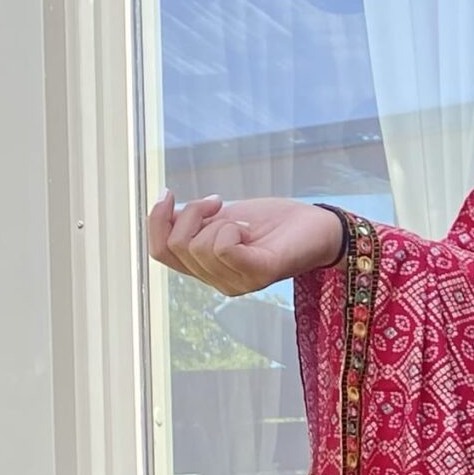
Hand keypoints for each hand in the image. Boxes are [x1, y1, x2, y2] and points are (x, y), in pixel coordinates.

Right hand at [148, 193, 344, 295]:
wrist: (318, 224)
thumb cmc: (273, 222)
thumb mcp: (222, 216)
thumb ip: (192, 222)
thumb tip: (161, 211)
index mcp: (207, 269)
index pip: (160, 253)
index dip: (156, 220)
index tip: (170, 192)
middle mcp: (220, 282)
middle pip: (175, 245)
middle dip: (191, 213)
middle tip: (219, 202)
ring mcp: (239, 283)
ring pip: (196, 246)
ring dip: (218, 219)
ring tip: (244, 222)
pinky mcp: (260, 274)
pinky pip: (222, 248)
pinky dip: (232, 228)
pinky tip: (249, 228)